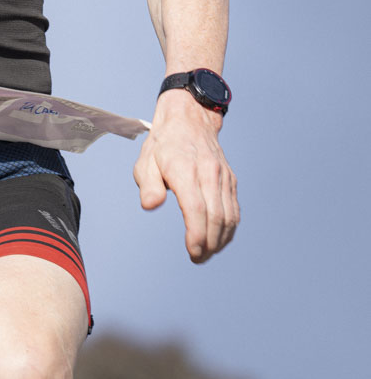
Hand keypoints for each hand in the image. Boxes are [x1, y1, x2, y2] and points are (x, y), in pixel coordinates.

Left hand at [134, 90, 238, 262]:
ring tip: (207, 254)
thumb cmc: (163, 144)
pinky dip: (230, 228)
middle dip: (209, 243)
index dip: (197, 234)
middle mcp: (208, 174)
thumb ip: (148, 185)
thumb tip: (150, 205)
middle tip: (198, 259)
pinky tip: (219, 240)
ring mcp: (223, 177)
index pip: (196, 208)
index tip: (193, 252)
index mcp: (185, 170)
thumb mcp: (145, 161)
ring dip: (221, 239)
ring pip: (229, 215)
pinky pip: (234, 209)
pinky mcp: (230, 180)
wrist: (189, 120)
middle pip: (216, 216)